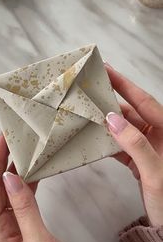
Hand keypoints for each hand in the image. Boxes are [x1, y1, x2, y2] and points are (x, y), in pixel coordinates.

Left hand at [0, 134, 85, 241]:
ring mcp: (10, 227)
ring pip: (8, 191)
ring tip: (23, 148)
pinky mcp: (23, 226)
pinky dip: (27, 183)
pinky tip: (34, 169)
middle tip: (12, 138)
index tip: (2, 141)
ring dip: (14, 170)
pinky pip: (20, 199)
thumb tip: (9, 177)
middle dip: (1, 162)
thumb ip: (24, 209)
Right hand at [105, 64, 162, 226]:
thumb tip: (112, 119)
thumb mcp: (155, 172)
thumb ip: (135, 144)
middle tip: (89, 89)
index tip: (107, 70)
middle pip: (131, 113)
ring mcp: (148, 149)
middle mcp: (158, 136)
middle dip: (110, 102)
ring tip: (85, 112)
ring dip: (106, 123)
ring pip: (123, 129)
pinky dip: (107, 142)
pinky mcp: (140, 162)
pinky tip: (92, 139)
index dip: (125, 85)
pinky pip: (121, 146)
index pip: (144, 101)